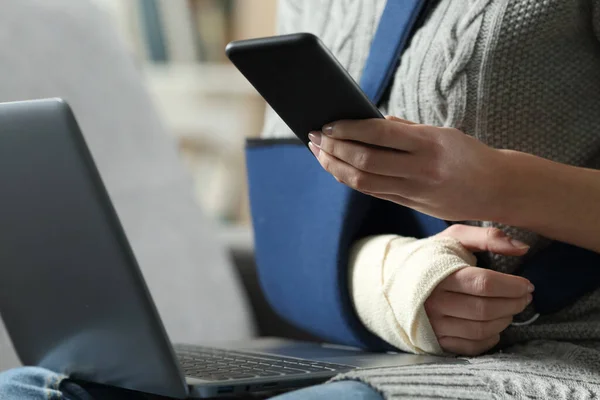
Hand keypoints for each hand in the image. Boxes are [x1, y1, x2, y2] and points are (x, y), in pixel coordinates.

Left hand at [307, 117, 506, 221]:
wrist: (499, 189)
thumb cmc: (470, 155)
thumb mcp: (444, 133)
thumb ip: (407, 129)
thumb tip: (370, 120)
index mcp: (430, 144)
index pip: (378, 135)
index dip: (348, 129)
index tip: (328, 123)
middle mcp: (421, 169)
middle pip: (365, 161)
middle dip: (333, 148)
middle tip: (314, 137)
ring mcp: (416, 191)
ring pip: (364, 181)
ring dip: (335, 166)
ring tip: (319, 153)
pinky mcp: (412, 205)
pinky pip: (374, 192)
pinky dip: (351, 180)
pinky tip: (339, 169)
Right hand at [425, 224, 533, 355]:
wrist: (394, 278)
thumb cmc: (430, 257)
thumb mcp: (454, 238)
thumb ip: (488, 237)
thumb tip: (523, 248)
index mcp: (438, 273)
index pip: (484, 284)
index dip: (512, 286)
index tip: (527, 285)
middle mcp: (433, 302)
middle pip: (485, 309)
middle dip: (514, 304)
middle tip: (524, 297)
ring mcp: (432, 324)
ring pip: (481, 329)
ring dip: (505, 320)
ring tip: (511, 309)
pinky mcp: (434, 340)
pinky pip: (470, 346)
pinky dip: (490, 339)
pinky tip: (495, 325)